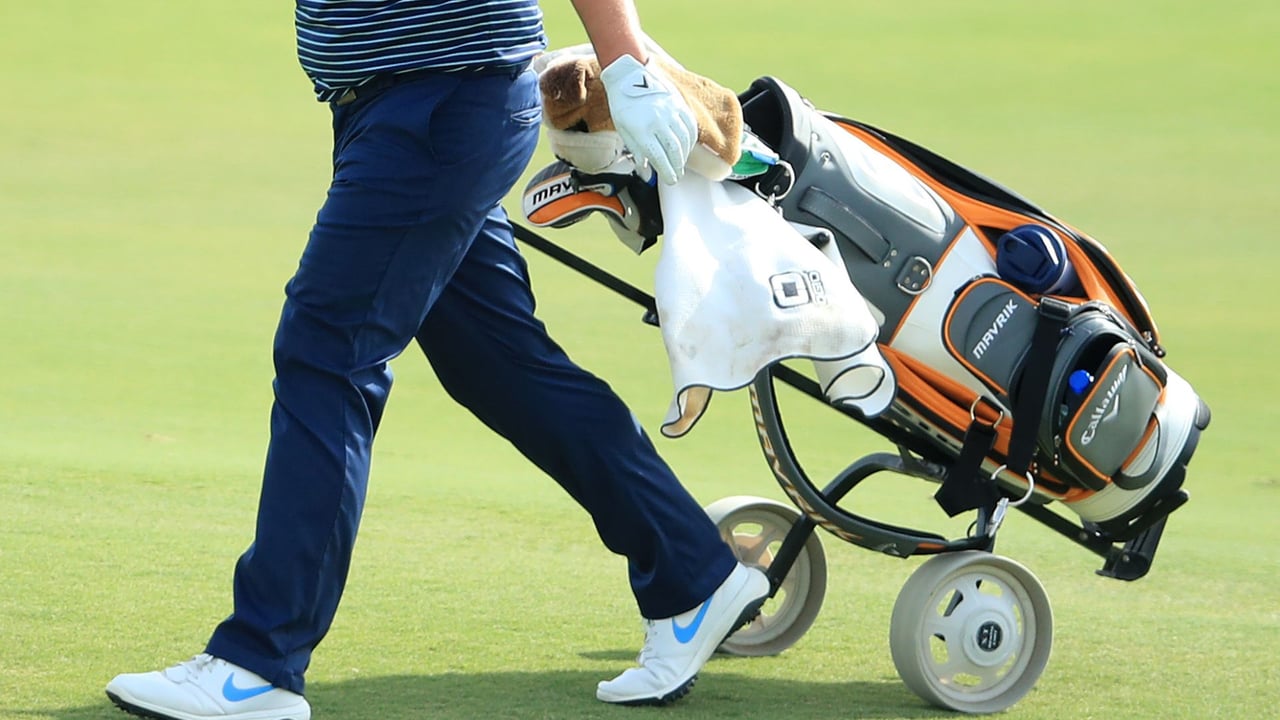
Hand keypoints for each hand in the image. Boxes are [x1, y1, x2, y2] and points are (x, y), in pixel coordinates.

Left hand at [599, 55, 696, 184]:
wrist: (628, 75)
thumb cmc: (623, 104)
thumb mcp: (623, 130)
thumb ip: (637, 151)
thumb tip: (646, 171)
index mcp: (641, 129)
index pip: (659, 157)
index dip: (667, 172)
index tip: (670, 180)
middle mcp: (657, 121)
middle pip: (674, 151)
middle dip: (677, 167)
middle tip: (676, 175)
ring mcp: (670, 111)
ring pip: (684, 140)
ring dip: (684, 155)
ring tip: (680, 163)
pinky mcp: (678, 104)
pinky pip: (690, 126)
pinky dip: (691, 140)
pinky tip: (687, 146)